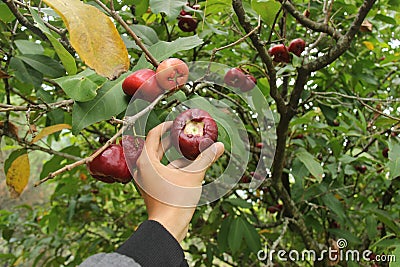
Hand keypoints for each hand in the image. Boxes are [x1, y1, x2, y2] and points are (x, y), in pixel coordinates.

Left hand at [134, 121, 224, 242]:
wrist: (168, 227)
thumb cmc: (176, 200)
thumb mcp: (194, 175)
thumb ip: (206, 158)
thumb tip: (219, 146)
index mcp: (146, 161)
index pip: (154, 135)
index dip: (165, 126)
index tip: (176, 123)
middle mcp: (142, 168)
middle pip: (156, 147)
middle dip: (171, 140)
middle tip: (184, 133)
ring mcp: (145, 180)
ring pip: (159, 160)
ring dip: (173, 154)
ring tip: (188, 149)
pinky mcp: (151, 188)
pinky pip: (160, 172)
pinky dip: (172, 167)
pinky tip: (187, 166)